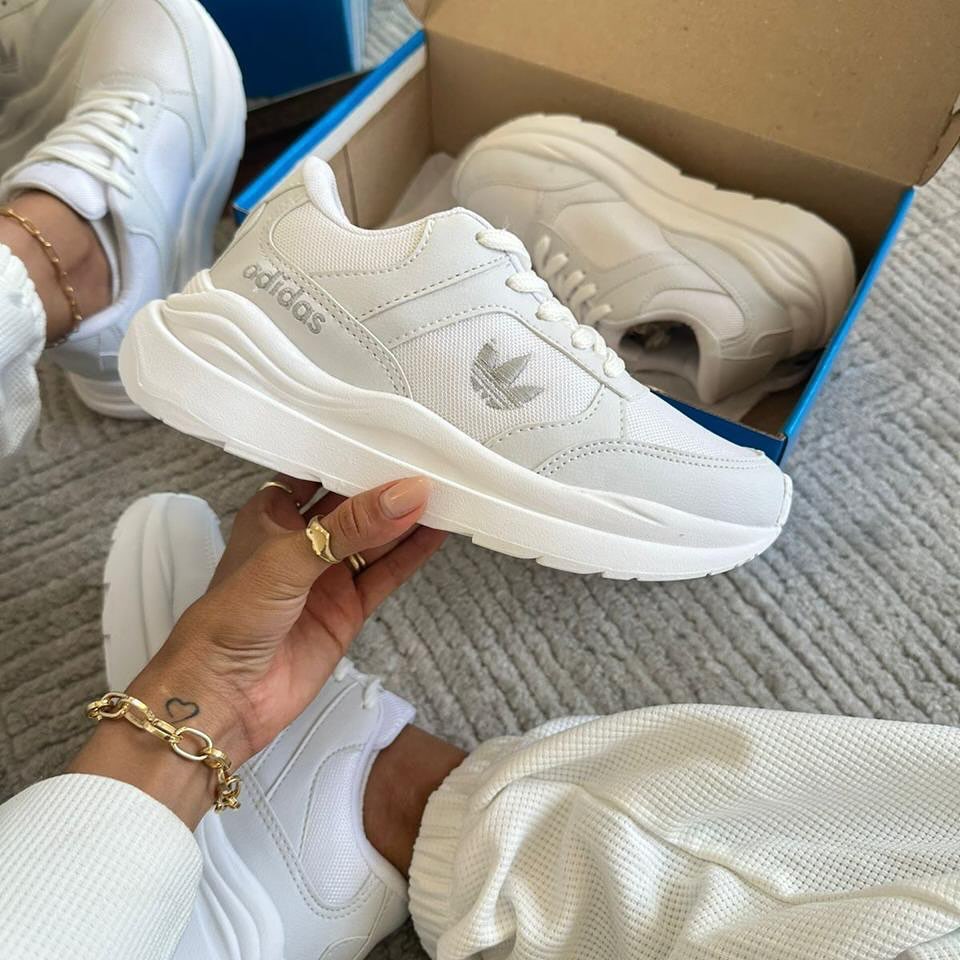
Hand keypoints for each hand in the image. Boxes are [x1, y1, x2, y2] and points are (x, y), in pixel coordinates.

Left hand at [71, 476, 444, 825]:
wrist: (224, 697)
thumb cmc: (232, 617)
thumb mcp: (289, 558)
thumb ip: (351, 527)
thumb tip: (408, 493)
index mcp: (272, 514)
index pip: (319, 472)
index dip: (353, 452)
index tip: (394, 431)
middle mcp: (302, 541)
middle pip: (354, 505)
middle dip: (389, 485)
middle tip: (433, 459)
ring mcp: (327, 576)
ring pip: (376, 539)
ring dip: (407, 519)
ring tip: (448, 490)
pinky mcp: (348, 609)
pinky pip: (385, 574)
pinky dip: (412, 555)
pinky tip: (438, 532)